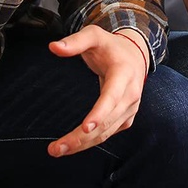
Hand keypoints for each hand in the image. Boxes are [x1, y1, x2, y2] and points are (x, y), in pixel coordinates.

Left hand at [47, 26, 148, 155]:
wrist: (135, 55)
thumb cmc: (110, 46)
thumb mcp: (94, 36)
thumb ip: (75, 42)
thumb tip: (53, 47)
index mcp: (124, 73)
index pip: (112, 97)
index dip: (100, 113)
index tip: (85, 127)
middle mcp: (131, 94)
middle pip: (106, 122)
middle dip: (81, 137)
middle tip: (55, 149)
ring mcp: (130, 109)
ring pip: (106, 133)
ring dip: (82, 144)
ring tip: (57, 150)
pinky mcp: (126, 118)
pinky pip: (108, 134)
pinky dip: (91, 142)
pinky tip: (74, 146)